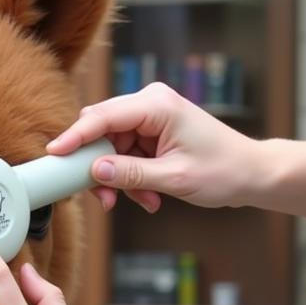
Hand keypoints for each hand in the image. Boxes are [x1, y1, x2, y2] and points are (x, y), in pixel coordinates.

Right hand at [48, 82, 262, 212]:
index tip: (54, 154)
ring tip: (144, 200)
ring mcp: (152, 117)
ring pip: (113, 147)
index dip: (75, 137)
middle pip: (102, 131)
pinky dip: (133, 177)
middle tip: (106, 199)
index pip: (102, 117)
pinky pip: (128, 154)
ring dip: (121, 178)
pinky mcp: (154, 132)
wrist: (251, 174)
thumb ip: (130, 174)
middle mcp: (150, 104)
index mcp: (155, 105)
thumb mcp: (173, 179)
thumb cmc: (222, 171)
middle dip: (101, 166)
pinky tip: (150, 196)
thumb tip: (95, 170)